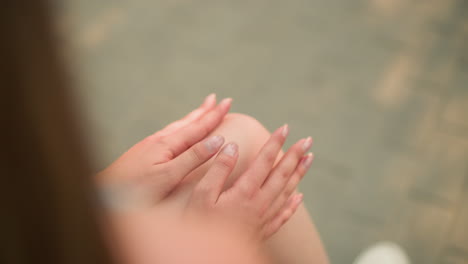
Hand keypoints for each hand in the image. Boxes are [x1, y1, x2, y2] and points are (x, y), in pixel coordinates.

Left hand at [98, 94, 232, 208]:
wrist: (103, 195)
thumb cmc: (136, 190)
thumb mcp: (169, 176)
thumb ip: (193, 158)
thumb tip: (218, 140)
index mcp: (168, 144)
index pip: (198, 127)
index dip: (214, 115)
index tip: (227, 102)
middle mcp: (159, 140)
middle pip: (187, 122)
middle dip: (204, 111)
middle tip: (217, 99)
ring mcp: (149, 146)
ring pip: (177, 127)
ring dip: (192, 119)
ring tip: (201, 111)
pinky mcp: (142, 153)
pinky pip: (168, 135)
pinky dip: (179, 129)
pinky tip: (176, 133)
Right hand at [186, 125, 313, 239]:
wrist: (207, 259)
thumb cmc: (200, 226)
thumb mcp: (201, 196)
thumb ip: (218, 170)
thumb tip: (233, 147)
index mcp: (244, 193)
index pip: (264, 162)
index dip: (275, 143)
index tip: (285, 128)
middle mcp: (259, 204)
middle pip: (282, 175)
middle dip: (295, 155)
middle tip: (307, 140)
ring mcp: (263, 218)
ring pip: (287, 192)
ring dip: (300, 174)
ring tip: (310, 158)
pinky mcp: (263, 231)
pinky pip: (284, 215)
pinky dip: (294, 204)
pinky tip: (300, 197)